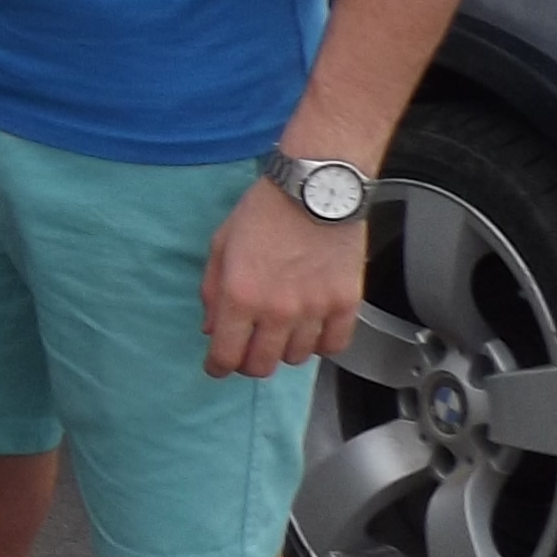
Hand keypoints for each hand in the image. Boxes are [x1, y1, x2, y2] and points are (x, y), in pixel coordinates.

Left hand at [200, 178, 366, 378]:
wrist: (315, 190)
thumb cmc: (264, 211)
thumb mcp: (220, 246)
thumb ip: (212, 291)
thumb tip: (211, 328)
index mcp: (240, 296)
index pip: (225, 355)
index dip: (217, 367)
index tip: (217, 366)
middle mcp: (277, 310)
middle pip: (261, 365)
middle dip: (248, 363)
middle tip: (247, 351)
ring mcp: (314, 310)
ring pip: (296, 358)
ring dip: (283, 350)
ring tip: (281, 332)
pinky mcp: (346, 304)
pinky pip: (333, 346)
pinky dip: (321, 344)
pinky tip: (312, 330)